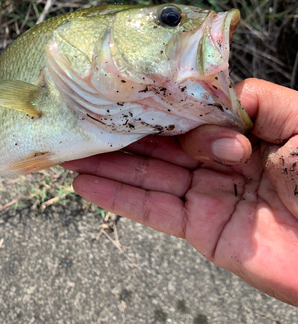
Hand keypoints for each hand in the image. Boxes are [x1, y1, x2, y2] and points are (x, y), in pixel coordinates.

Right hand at [63, 79, 297, 305]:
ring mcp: (208, 197)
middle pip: (161, 146)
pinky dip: (119, 198)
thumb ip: (253, 100)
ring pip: (149, 175)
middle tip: (80, 121)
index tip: (119, 93)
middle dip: (121, 133)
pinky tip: (88, 184)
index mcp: (242, 133)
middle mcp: (219, 163)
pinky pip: (154, 211)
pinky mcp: (202, 231)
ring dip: (108, 164)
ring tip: (70, 150)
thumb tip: (205, 102)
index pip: (188, 115)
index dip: (154, 105)